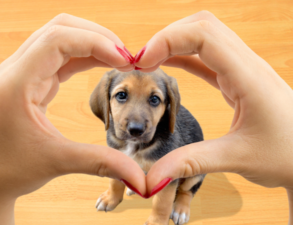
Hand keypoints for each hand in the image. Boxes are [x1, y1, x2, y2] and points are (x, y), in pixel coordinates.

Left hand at [0, 13, 145, 223]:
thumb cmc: (9, 171)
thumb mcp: (56, 162)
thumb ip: (101, 163)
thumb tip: (138, 177)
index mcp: (16, 83)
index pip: (57, 40)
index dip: (96, 43)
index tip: (125, 62)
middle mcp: (16, 70)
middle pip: (61, 29)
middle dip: (99, 38)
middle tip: (127, 59)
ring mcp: (24, 72)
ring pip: (62, 38)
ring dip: (94, 44)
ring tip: (121, 61)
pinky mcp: (32, 79)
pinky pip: (62, 56)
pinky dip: (87, 56)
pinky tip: (105, 65)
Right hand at [133, 11, 292, 220]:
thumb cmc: (286, 157)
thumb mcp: (237, 159)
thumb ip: (191, 163)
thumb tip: (152, 178)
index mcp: (250, 77)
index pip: (204, 36)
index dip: (167, 40)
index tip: (142, 62)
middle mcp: (248, 66)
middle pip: (202, 27)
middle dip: (167, 37)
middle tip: (141, 61)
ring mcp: (244, 71)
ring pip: (205, 37)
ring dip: (174, 43)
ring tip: (149, 61)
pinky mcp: (238, 80)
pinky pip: (207, 58)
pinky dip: (184, 56)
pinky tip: (168, 64)